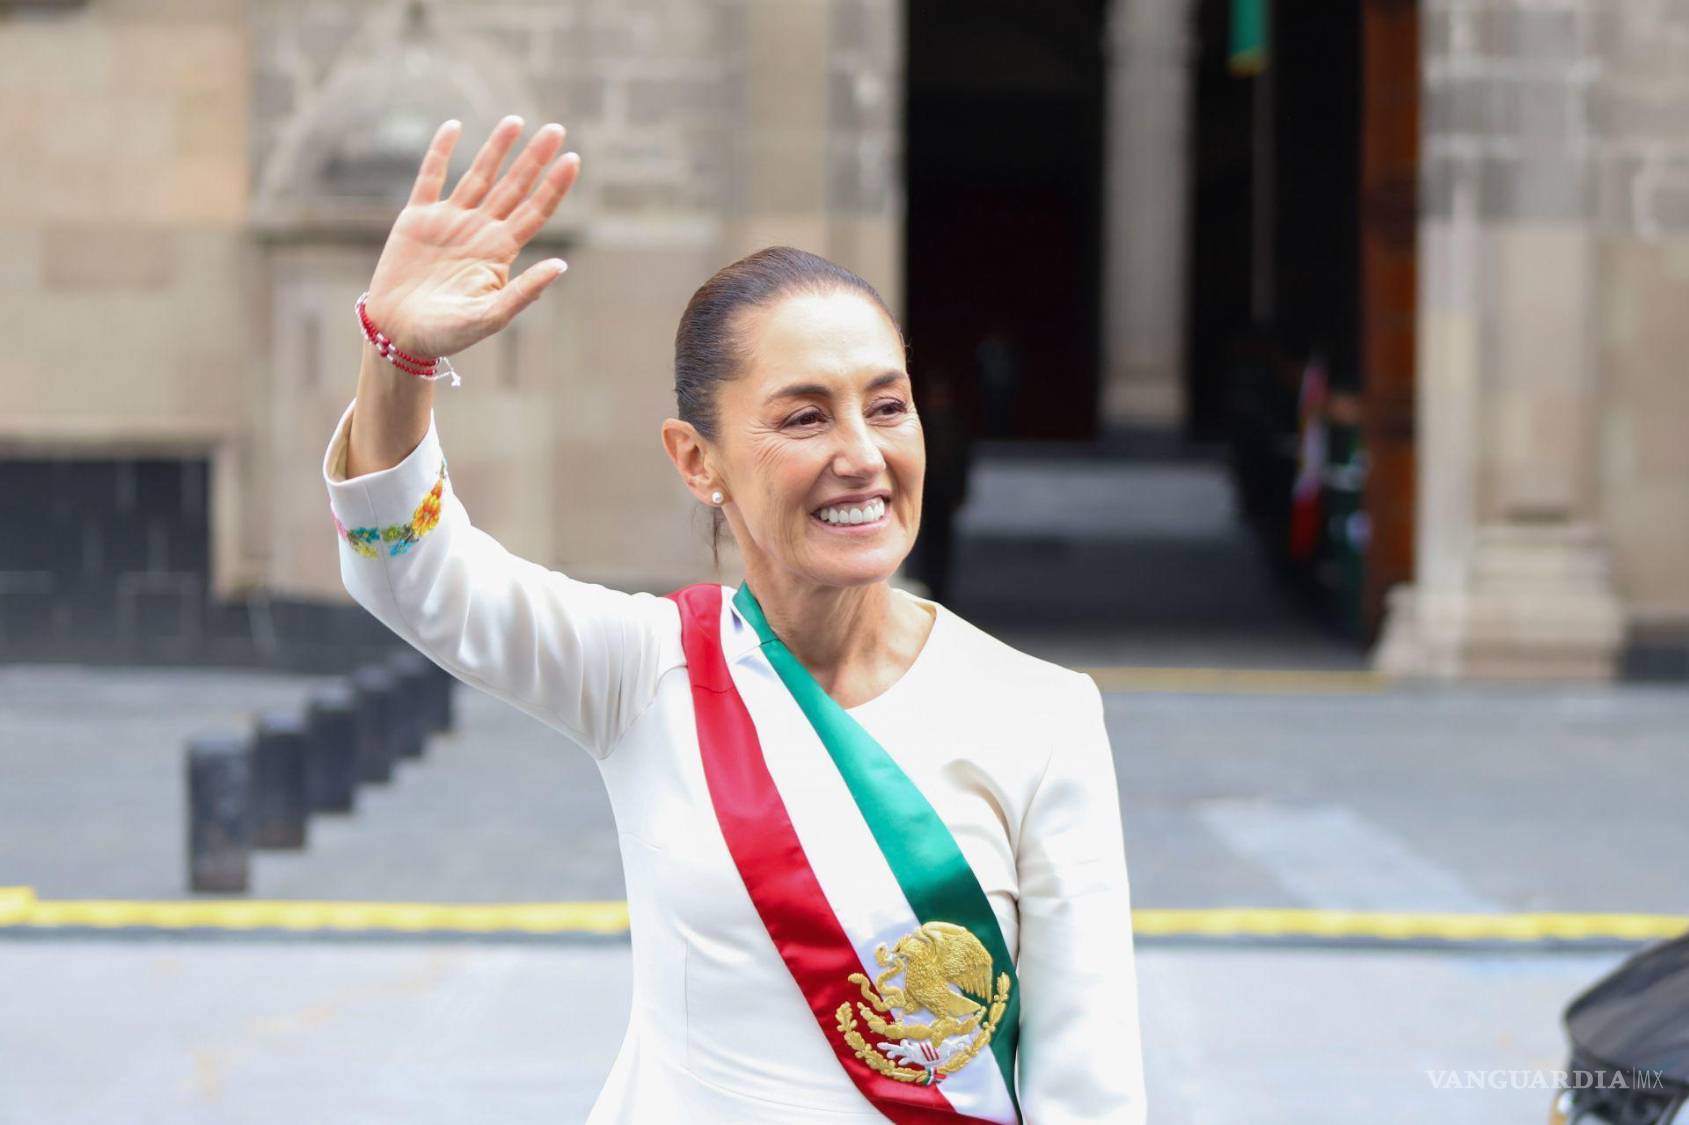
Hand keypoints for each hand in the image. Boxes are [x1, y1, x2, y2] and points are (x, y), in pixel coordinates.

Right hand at [363, 116, 581, 358]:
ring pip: (478, 175)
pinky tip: (454, 126)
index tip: (573, 161)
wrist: (398, 335)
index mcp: (500, 253)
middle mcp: (480, 231)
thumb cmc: (447, 334)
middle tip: (556, 129)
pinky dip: (441, 151)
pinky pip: (431, 177)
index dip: (554, 186)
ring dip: (497, 149)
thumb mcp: (490, 317)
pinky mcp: (417, 218)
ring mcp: (450, 221)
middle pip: (513, 187)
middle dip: (534, 159)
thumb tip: (562, 265)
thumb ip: (524, 291)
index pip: (535, 211)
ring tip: (516, 121)